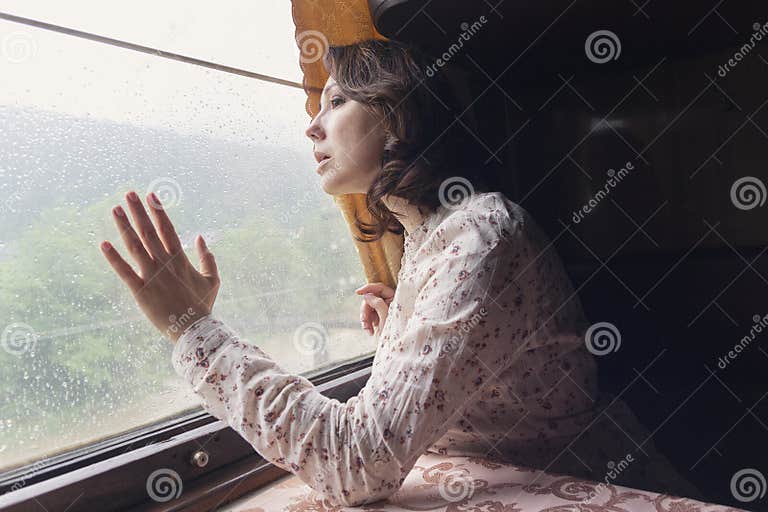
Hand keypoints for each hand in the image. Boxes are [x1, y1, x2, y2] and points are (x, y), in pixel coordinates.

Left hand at [99, 190, 220, 341]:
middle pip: (149, 232)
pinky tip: (103, 244)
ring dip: (124, 227)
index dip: (158, 212)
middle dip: (139, 211)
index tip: (151, 196)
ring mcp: (152, 276)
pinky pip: (124, 272)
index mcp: (180, 259)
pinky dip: (113, 258)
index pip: (168, 229)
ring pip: (135, 246)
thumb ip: (208, 258)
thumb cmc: (202, 306)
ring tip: (116, 209)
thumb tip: (201, 238)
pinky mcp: (140, 291)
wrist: (193, 329)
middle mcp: (165, 264)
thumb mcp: (212, 280)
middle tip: (129, 193)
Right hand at [355, 282, 394, 336]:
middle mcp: (389, 303)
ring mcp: (383, 311)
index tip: (357, 292)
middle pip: (371, 298)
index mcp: (395, 299)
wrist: (391, 349)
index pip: (380, 288)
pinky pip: (367, 315)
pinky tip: (369, 331)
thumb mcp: (385, 317)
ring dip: (365, 318)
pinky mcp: (378, 318)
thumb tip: (367, 295)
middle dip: (365, 309)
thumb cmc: (393, 334)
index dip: (368, 288)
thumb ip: (378, 304)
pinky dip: (366, 323)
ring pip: (368, 307)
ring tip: (368, 329)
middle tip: (364, 320)